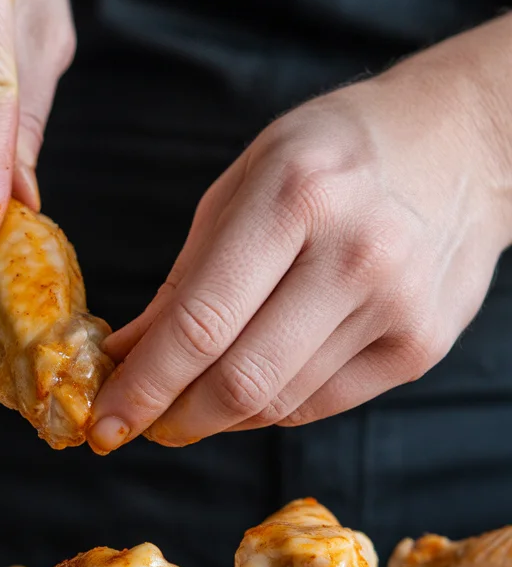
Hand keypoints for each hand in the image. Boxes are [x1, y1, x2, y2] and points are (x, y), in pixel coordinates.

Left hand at [89, 26, 511, 451]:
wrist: (462, 142)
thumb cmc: (334, 155)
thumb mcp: (244, 185)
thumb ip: (184, 277)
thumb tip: (124, 355)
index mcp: (294, 198)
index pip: (201, 322)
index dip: (144, 385)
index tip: (105, 420)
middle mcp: (354, 254)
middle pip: (241, 380)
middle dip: (175, 418)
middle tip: (140, 424)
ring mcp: (396, 306)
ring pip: (278, 404)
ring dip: (218, 416)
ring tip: (189, 399)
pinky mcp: (421, 347)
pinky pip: (320, 404)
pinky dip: (270, 408)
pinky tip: (250, 385)